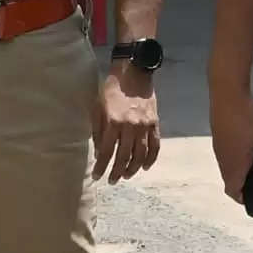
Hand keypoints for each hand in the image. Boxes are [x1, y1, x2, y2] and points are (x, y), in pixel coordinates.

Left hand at [91, 62, 161, 182]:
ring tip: (126, 175)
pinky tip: (144, 167)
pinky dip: (151, 159)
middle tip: (112, 180)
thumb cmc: (111, 89)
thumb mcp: (98, 108)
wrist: (134, 73)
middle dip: (117, 172)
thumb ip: (98, 131)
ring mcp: (145, 126)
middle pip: (124, 157)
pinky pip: (155, 146)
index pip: (107, 152)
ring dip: (133, 168)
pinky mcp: (155, 124)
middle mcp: (130, 126)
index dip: (101, 167)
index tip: (97, 177)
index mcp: (113, 122)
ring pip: (141, 155)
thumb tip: (100, 152)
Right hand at [212, 86, 252, 202]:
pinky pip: (224, 157)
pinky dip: (234, 160)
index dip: (243, 199)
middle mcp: (224, 160)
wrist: (227, 92)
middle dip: (243, 186)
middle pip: (230, 182)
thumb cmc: (250, 112)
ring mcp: (217, 149)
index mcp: (236, 163)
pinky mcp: (216, 138)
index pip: (233, 191)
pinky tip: (247, 150)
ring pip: (226, 169)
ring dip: (238, 172)